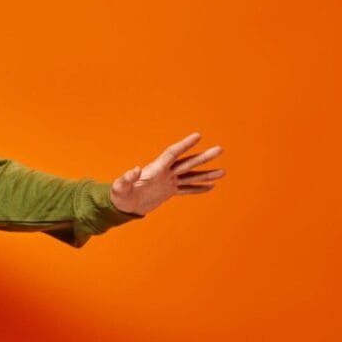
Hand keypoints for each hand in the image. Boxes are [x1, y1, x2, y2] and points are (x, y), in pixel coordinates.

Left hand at [110, 133, 224, 215]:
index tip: (198, 136)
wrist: (122, 206)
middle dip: (203, 157)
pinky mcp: (168, 191)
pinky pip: (186, 189)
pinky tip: (211, 186)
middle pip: (187, 163)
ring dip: (206, 174)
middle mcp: (165, 173)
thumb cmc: (119, 194)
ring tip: (223, 172)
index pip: (173, 153)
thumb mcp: (120, 187)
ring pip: (191, 176)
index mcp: (155, 169)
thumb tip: (134, 169)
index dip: (185, 144)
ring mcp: (168, 182)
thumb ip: (127, 178)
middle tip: (220, 149)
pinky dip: (198, 188)